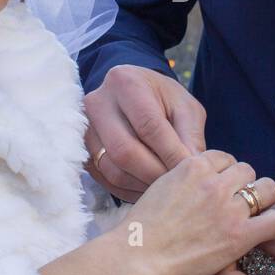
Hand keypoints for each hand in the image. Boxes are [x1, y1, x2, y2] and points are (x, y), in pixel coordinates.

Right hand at [84, 64, 207, 201]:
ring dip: (142, 186)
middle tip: (178, 185)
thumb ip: (191, 135)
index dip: (171, 153)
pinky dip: (128, 191)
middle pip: (125, 151)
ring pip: (112, 169)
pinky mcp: (82, 149)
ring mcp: (84, 128)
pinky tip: (148, 190)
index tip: (191, 171)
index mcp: (126, 83)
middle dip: (155, 174)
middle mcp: (98, 103)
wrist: (133, 94)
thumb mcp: (185, 107)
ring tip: (166, 188)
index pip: (149, 126)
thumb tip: (192, 168)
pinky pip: (104, 179)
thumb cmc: (163, 100)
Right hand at [120, 150, 274, 274]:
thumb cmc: (142, 228)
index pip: (225, 158)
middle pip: (247, 171)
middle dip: (243, 185)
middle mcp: (214, 182)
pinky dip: (271, 225)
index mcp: (193, 166)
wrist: (137, 256)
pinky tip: (259, 234)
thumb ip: (185, 179)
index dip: (225, 174)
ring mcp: (229, 208)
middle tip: (235, 205)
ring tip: (252, 216)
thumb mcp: (161, 186)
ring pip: (267, 189)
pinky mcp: (239, 235)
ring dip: (261, 201)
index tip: (221, 189)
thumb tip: (202, 183)